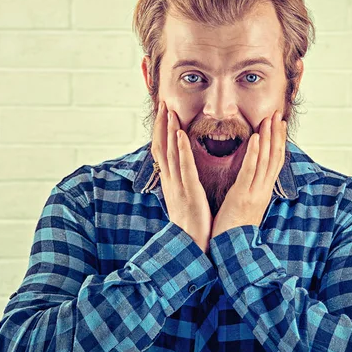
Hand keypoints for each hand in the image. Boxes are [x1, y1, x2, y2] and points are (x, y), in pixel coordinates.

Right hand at [151, 101, 212, 252]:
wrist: (189, 247)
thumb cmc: (189, 225)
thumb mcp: (182, 200)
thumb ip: (180, 184)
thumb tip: (179, 172)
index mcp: (170, 182)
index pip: (162, 151)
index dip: (161, 131)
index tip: (163, 113)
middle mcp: (170, 181)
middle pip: (162, 147)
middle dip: (162, 125)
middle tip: (163, 103)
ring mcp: (178, 186)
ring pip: (170, 153)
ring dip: (169, 131)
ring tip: (170, 112)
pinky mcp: (189, 192)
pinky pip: (184, 168)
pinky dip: (182, 150)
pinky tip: (181, 135)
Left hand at [211, 110, 286, 238]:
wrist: (232, 252)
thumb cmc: (234, 230)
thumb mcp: (245, 207)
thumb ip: (249, 190)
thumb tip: (250, 177)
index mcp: (262, 192)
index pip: (274, 162)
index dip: (279, 142)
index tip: (280, 124)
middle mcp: (262, 190)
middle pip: (274, 157)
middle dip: (277, 134)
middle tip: (278, 114)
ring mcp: (254, 193)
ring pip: (265, 161)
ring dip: (268, 138)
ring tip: (270, 119)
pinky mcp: (242, 196)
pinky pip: (249, 172)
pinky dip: (254, 154)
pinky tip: (256, 138)